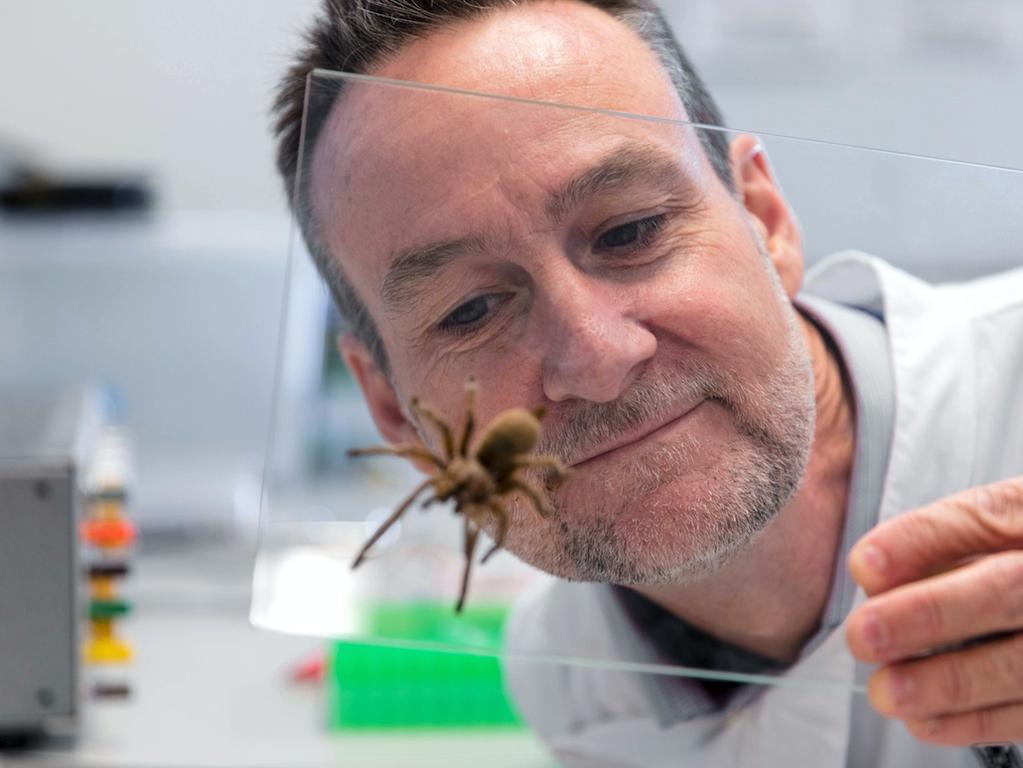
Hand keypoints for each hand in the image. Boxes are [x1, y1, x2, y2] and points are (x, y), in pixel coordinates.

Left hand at [845, 477, 1022, 745]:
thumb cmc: (1008, 556)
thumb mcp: (986, 526)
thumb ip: (937, 543)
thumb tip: (874, 578)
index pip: (978, 518)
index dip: (919, 542)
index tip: (863, 566)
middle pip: (1004, 591)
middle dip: (929, 614)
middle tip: (864, 636)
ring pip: (1019, 663)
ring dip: (948, 682)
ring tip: (886, 691)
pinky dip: (976, 721)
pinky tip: (924, 720)